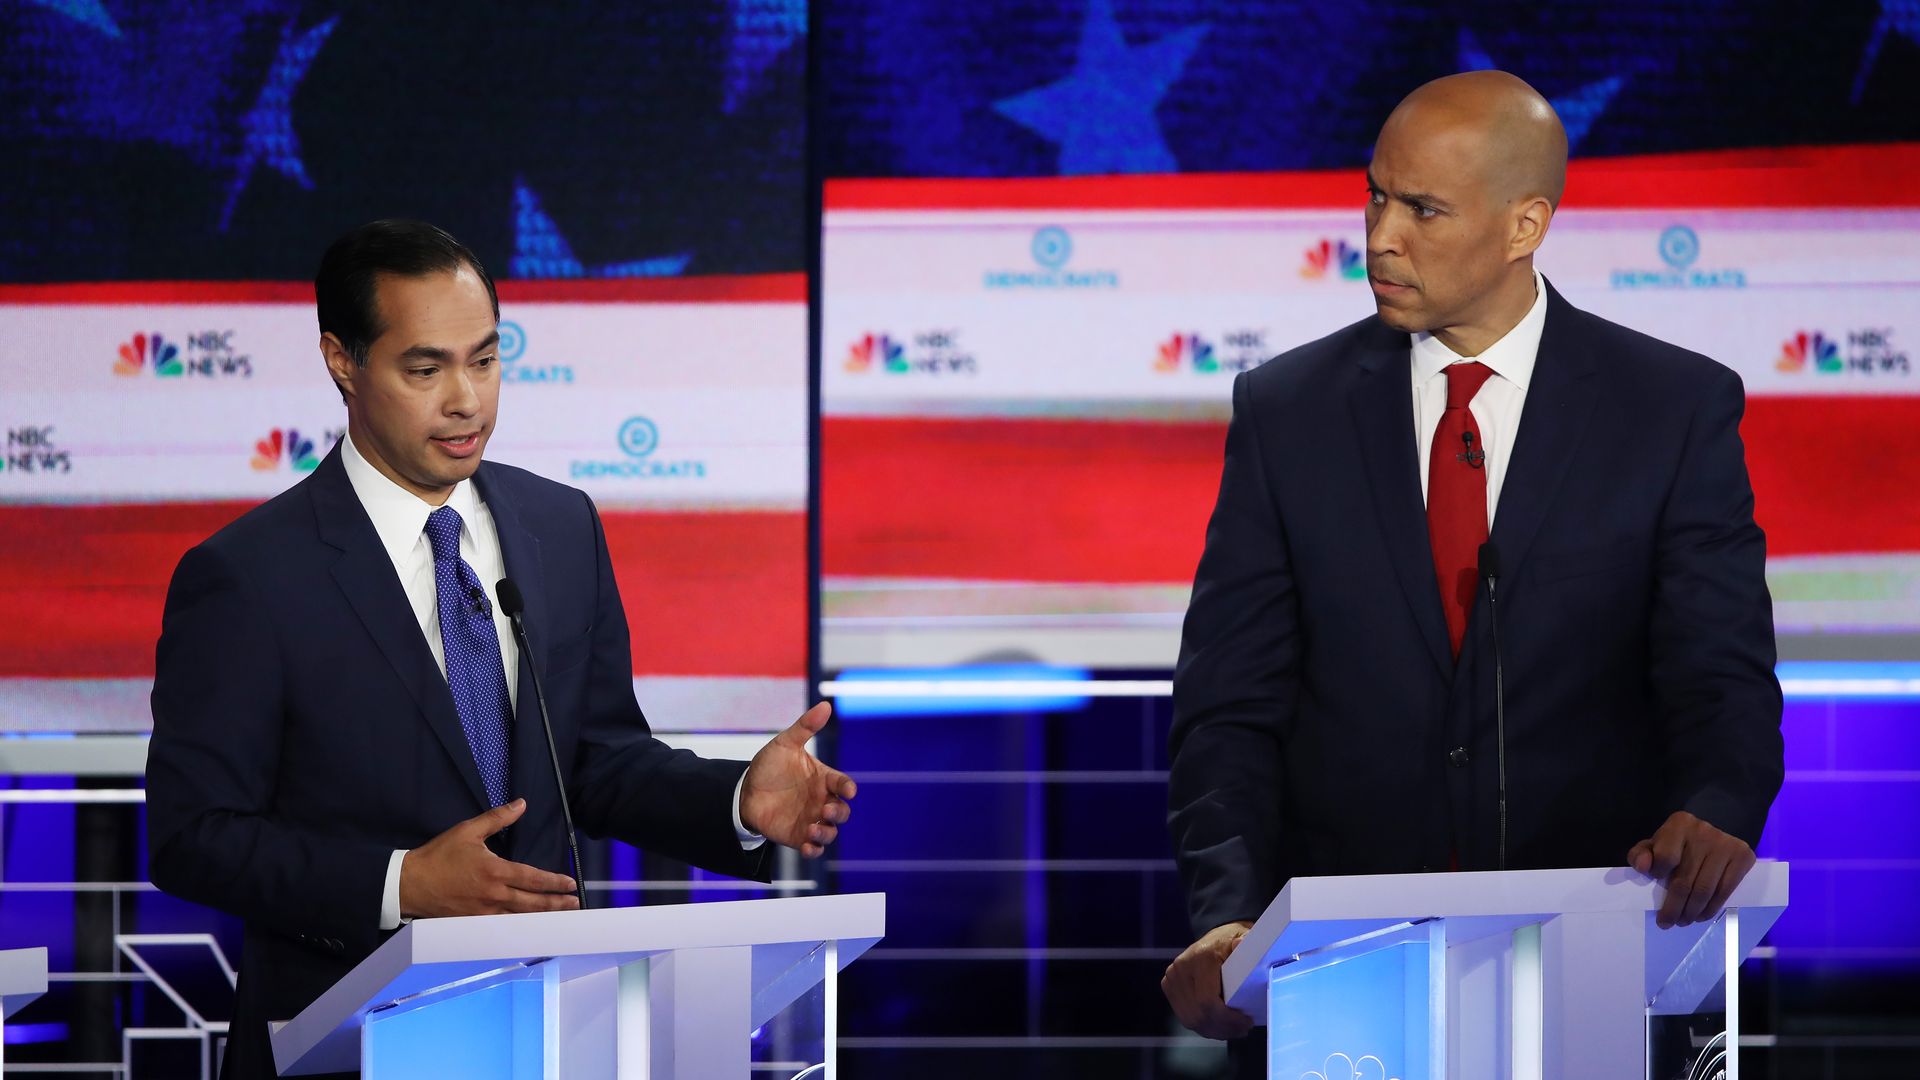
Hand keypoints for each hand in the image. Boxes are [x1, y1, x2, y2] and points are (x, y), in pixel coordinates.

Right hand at [399, 799, 580, 917]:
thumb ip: (497, 818)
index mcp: (495, 872)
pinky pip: (502, 927)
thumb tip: (521, 804)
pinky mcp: (473, 923)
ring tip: (561, 917)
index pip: (533, 879)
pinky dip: (519, 928)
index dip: (554, 882)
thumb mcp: (468, 830)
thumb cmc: (439, 856)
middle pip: (532, 903)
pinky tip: (529, 928)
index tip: (570, 884)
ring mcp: (484, 913)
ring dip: (542, 917)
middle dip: (556, 903)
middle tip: (575, 904)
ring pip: (520, 918)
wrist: (410, 883)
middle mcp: (494, 895)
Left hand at [741, 702, 856, 857]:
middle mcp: (820, 801)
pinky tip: (807, 846)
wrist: (744, 790)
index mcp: (823, 779)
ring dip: (827, 833)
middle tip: (825, 810)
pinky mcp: (798, 836)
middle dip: (839, 813)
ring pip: (831, 832)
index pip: (842, 784)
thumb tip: (825, 705)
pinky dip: (814, 849)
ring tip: (813, 828)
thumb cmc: (769, 766)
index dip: (847, 788)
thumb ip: (805, 727)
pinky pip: (814, 848)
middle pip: (842, 811)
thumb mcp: (785, 744)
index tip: (847, 790)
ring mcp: (811, 819)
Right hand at [1162, 920, 1255, 1039]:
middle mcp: (1180, 968)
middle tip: (1243, 1029)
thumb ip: (1246, 946)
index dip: (1227, 1018)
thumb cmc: (1232, 941)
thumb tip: (1241, 944)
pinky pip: (1185, 1017)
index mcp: (1199, 958)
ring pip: (1190, 1020)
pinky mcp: (1169, 986)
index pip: (1207, 1001)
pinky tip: (1220, 1027)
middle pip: (1198, 1014)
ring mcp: (1171, 978)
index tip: (1246, 1022)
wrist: (1215, 936)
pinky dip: (1204, 1027)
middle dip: (1223, 1028)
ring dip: (1214, 1030)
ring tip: (1234, 1030)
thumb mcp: (1244, 939)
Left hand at [1628, 810, 1756, 929]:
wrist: (1713, 837)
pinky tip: (1701, 916)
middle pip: (1685, 880)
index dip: (1658, 875)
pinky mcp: (1743, 857)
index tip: (1654, 886)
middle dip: (1673, 907)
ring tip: (1683, 921)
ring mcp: (1726, 844)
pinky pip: (1724, 892)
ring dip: (1691, 912)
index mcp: (1680, 824)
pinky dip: (1710, 909)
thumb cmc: (1677, 844)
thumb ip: (1640, 854)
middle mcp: (1704, 831)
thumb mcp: (1655, 845)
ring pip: (1705, 890)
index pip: (1665, 857)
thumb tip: (1642, 867)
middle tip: (1666, 923)